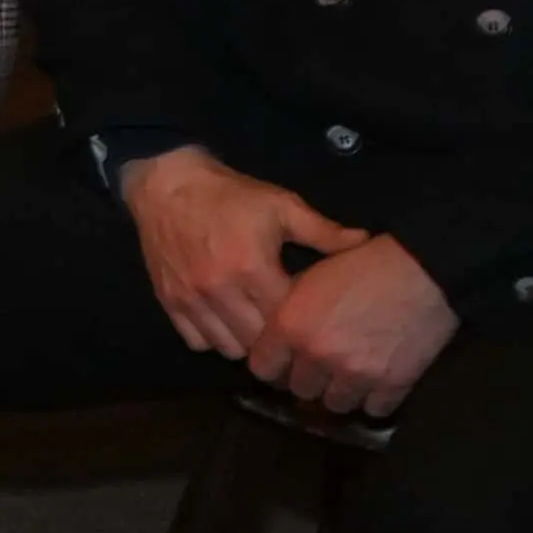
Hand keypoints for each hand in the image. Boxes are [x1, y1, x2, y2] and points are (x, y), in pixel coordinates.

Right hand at [119, 148, 363, 360]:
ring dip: (246, 342)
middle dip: (277, 341)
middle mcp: (219, 290)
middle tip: (288, 331)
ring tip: (257, 327)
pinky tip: (226, 321)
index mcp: (252, 268)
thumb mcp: (282, 205)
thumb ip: (323, 231)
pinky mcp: (168, 302)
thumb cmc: (230, 195)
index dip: (303, 324)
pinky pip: (196, 341)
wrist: (167, 184)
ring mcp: (190, 299)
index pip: (286, 320)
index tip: (312, 319)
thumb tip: (365, 241)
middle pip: (258, 342)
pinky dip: (214, 338)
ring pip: (227, 348)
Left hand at [248, 232, 461, 413]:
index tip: (287, 362)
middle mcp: (318, 355)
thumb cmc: (363, 264)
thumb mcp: (311, 278)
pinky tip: (379, 382)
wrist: (423, 269)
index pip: (263, 369)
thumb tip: (277, 336)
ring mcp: (356, 373)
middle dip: (310, 380)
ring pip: (335, 405)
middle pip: (300, 391)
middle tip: (324, 367)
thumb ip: (289, 312)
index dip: (275, 366)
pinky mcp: (392, 384)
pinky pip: (374, 410)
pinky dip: (375, 399)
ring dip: (342, 392)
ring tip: (352, 375)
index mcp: (291, 326)